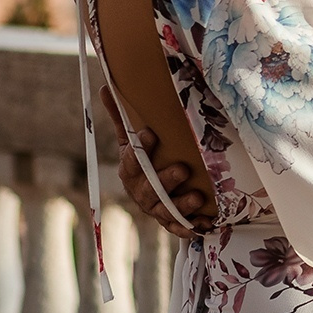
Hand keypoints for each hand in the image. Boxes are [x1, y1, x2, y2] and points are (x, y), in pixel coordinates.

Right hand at [105, 86, 211, 236]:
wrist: (146, 193)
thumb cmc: (141, 161)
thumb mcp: (129, 140)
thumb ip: (121, 116)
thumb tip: (106, 85)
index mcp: (130, 169)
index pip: (132, 158)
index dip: (139, 148)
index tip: (150, 133)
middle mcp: (140, 190)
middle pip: (150, 187)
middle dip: (166, 180)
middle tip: (183, 169)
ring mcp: (155, 208)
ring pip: (165, 209)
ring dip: (181, 205)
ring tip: (197, 197)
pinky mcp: (168, 221)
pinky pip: (178, 227)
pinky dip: (190, 227)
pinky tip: (205, 223)